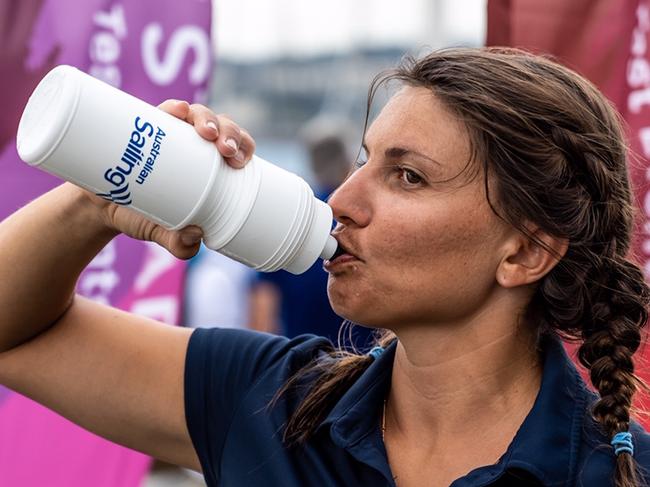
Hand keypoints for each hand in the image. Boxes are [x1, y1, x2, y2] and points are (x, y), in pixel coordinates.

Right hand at [86, 101, 255, 258]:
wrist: (99, 207)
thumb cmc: (142, 216)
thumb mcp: (163, 233)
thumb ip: (178, 244)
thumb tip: (193, 237)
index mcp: (209, 162)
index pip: (236, 146)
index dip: (244, 146)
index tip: (240, 162)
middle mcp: (192, 141)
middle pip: (221, 126)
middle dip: (230, 132)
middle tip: (225, 151)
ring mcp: (168, 131)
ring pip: (196, 114)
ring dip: (207, 118)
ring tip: (206, 133)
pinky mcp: (142, 125)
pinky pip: (162, 110)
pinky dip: (174, 107)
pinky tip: (180, 109)